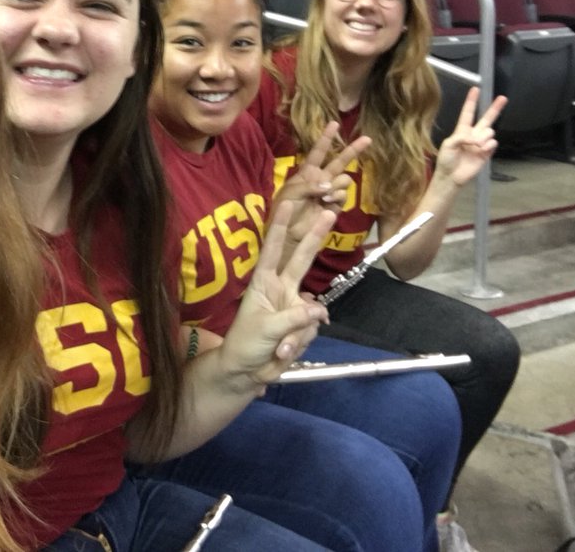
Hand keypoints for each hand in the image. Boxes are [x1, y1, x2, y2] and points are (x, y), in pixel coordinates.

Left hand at [218, 203, 334, 389]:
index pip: (272, 249)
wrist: (247, 371)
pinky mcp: (303, 324)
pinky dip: (301, 343)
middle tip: (328, 213)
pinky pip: (312, 329)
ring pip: (311, 310)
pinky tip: (284, 353)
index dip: (280, 227)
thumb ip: (293, 318)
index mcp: (263, 282)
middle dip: (315, 237)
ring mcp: (294, 306)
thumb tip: (318, 310)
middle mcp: (281, 288)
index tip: (287, 203)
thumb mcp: (266, 329)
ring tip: (278, 348)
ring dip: (298, 333)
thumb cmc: (245, 343)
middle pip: (301, 259)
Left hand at [272, 120, 369, 260]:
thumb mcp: (290, 193)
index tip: (335, 123)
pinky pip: (343, 195)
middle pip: (340, 162)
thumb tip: (328, 185)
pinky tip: (327, 201)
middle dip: (353, 150)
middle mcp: (321, 180)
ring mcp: (330, 193)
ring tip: (324, 194)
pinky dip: (337, 196)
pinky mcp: (336, 207)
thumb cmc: (284, 211)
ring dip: (336, 184)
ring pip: (344, 179)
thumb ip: (308, 185)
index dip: (326, 138)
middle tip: (367, 139)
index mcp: (307, 173)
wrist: (288, 234)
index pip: (318, 152)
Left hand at [437, 88, 506, 186]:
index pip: (468, 112)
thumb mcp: (448, 144)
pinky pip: (493, 143)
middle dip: (495, 108)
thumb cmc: (446, 160)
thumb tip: (477, 138)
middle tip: (503, 98)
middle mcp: (473, 135)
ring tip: (476, 146)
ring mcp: (481, 144)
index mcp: (462, 130)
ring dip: (483, 137)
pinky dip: (488, 145)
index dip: (472, 101)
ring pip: (489, 132)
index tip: (475, 89)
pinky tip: (481, 150)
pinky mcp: (487, 153)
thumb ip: (461, 137)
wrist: (451, 177)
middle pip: (486, 118)